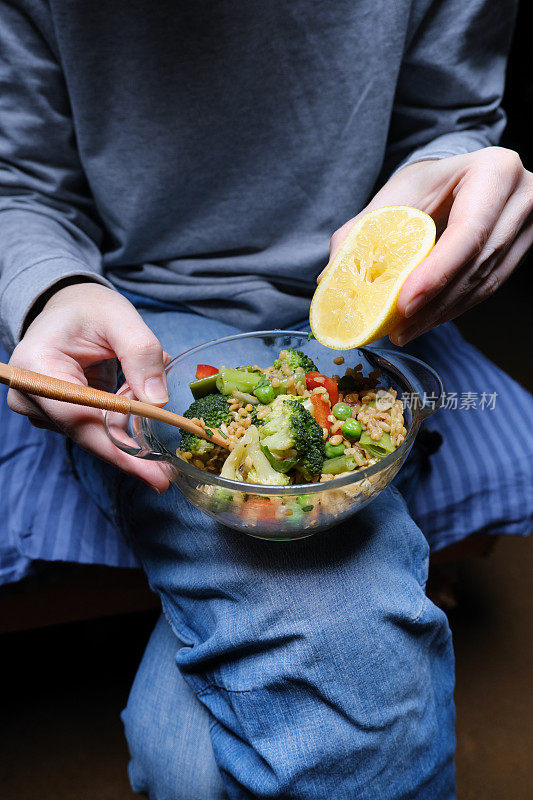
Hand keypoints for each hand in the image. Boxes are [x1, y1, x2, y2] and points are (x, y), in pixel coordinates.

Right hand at [7, 283, 169, 492]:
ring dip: (126, 423)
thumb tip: (157, 400)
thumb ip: (141, 353)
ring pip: (93, 435)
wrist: (68, 310)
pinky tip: (128, 396)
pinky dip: (119, 420)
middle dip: (130, 449)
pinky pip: (94, 429)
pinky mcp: (55, 417)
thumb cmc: (89, 310)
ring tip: (139, 389)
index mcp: (36, 366)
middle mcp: (30, 395)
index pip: (79, 419)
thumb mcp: (120, 318)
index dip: (118, 450)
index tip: (154, 474)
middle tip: (166, 475)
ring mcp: (39, 409)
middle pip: (86, 436)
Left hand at [326, 147, 532, 344]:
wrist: (459, 179)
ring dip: (442, 314)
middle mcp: (522, 198)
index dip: (436, 273)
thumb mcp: (396, 195)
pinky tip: (426, 321)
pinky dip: (453, 309)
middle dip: (433, 304)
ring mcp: (529, 227)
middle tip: (398, 328)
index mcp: (494, 171)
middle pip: (477, 265)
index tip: (404, 304)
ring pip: (484, 284)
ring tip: (405, 332)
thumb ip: (362, 231)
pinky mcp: (523, 251)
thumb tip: (330, 278)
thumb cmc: (428, 184)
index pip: (468, 232)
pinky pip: (487, 289)